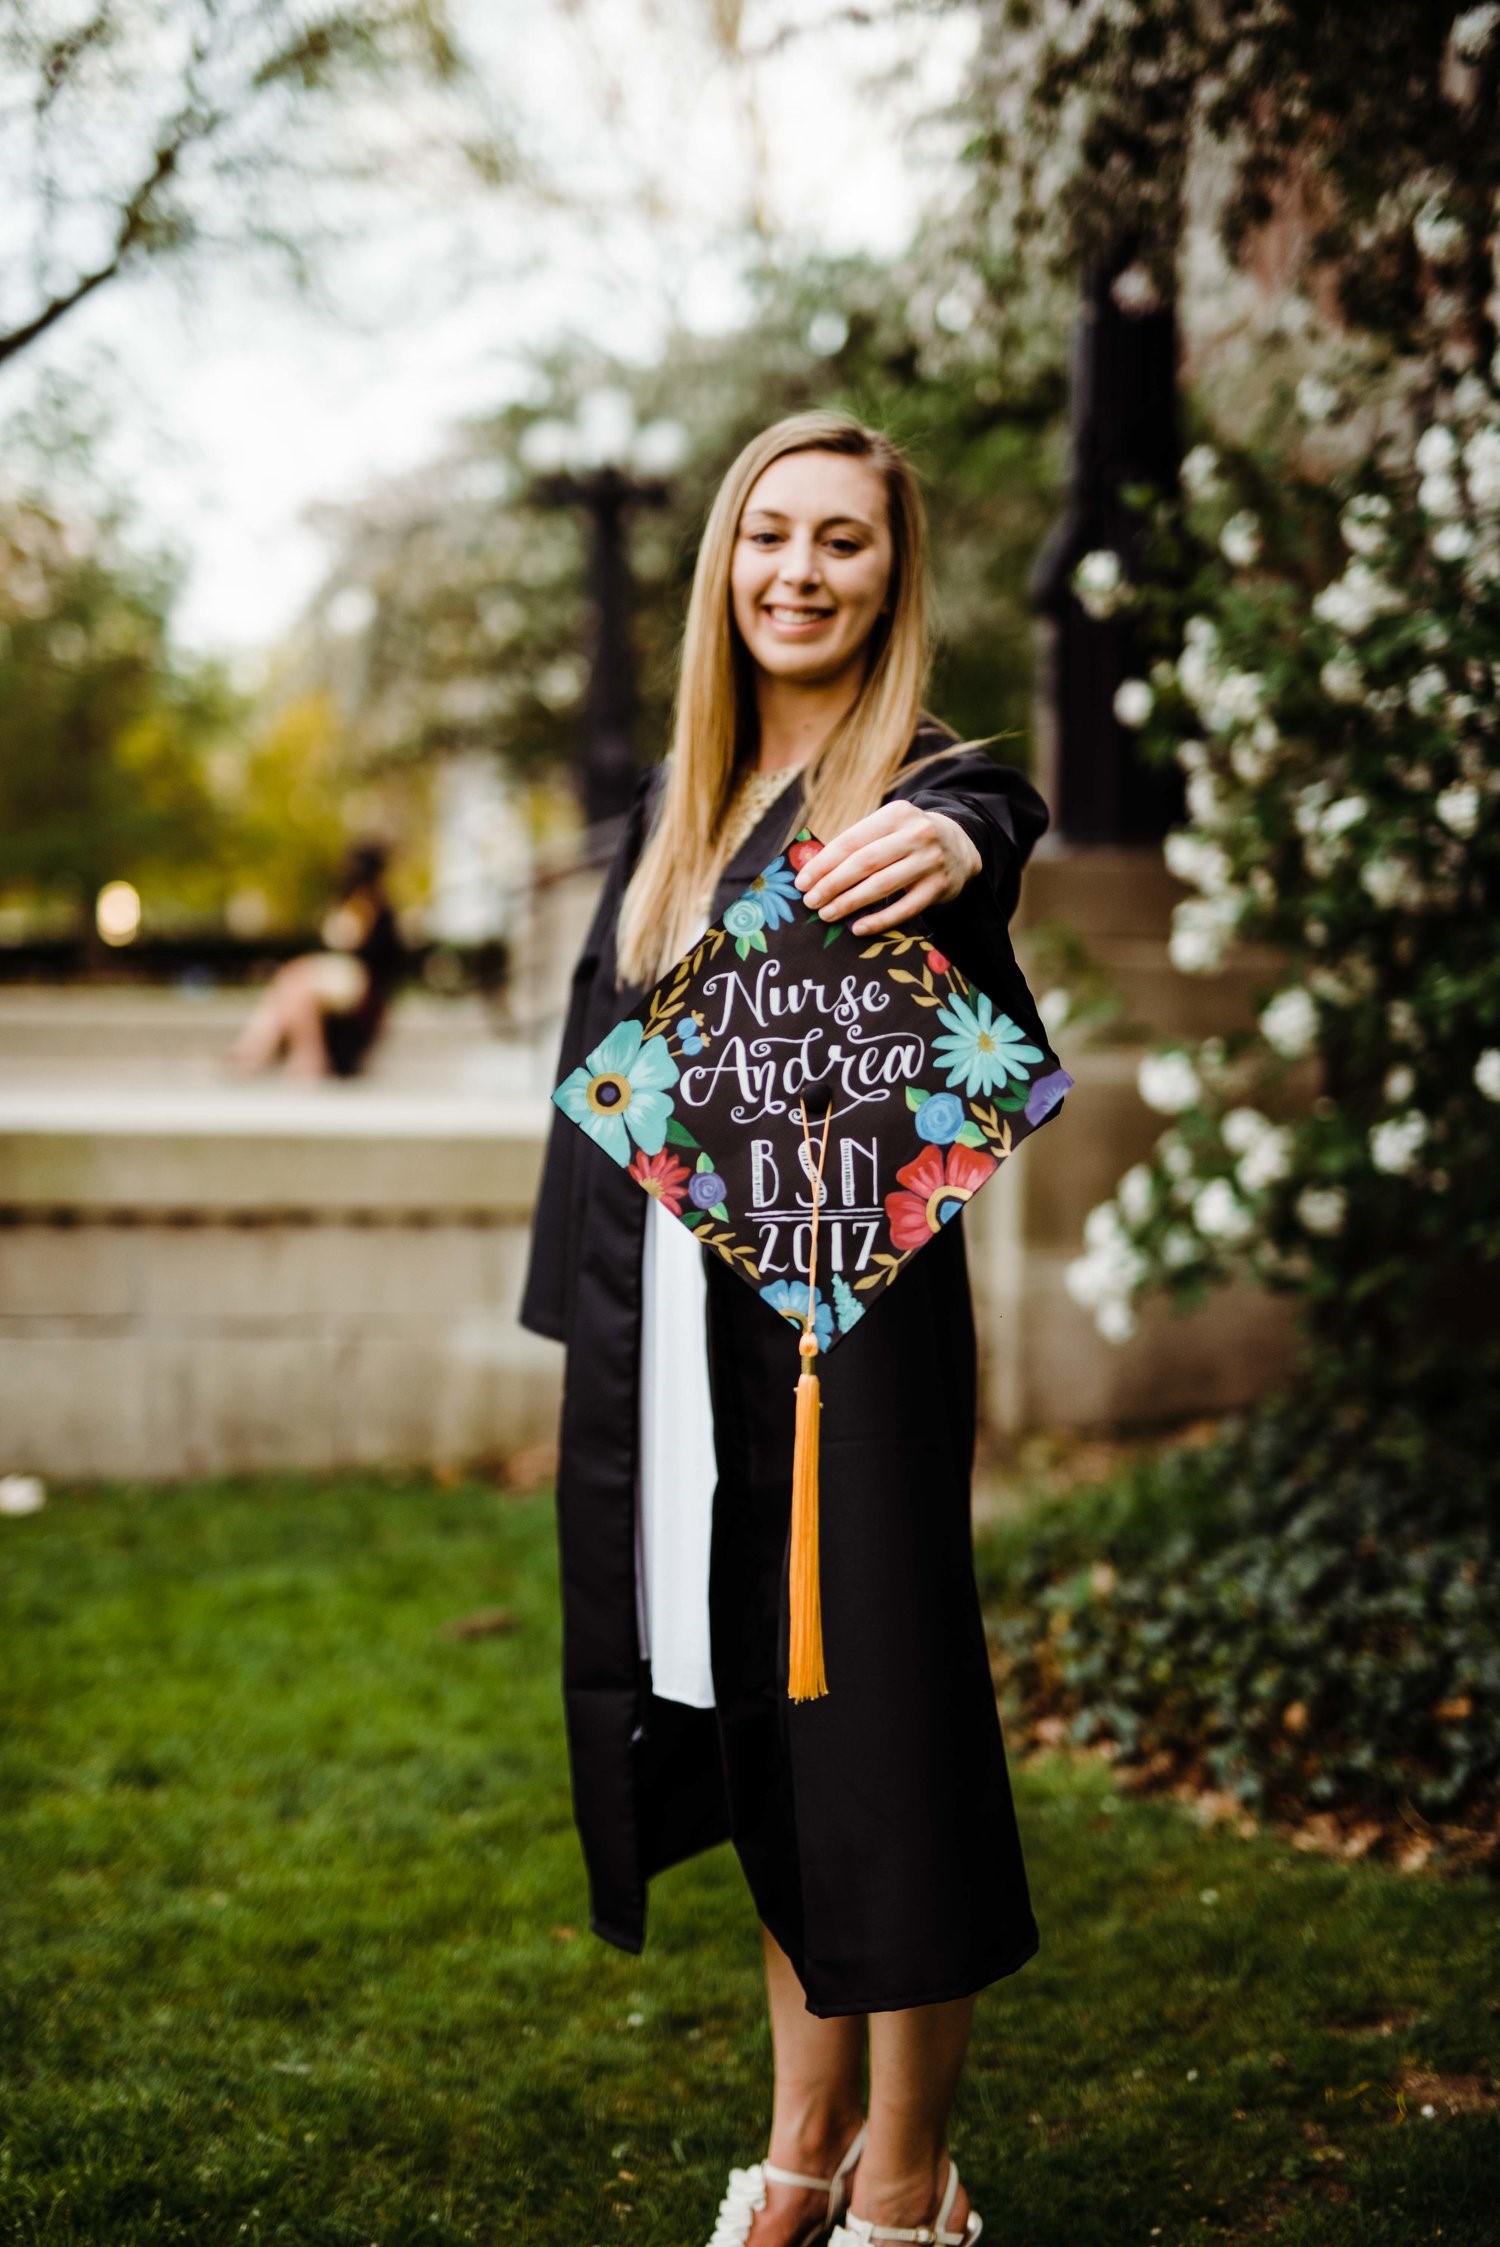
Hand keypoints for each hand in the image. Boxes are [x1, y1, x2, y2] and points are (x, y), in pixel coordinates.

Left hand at [793, 801, 981, 934]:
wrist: (961, 845)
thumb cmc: (908, 839)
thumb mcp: (888, 829)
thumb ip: (857, 844)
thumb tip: (812, 870)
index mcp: (896, 814)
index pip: (851, 840)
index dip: (823, 863)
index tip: (802, 881)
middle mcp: (916, 834)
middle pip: (864, 862)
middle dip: (832, 884)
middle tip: (810, 901)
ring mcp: (930, 861)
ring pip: (882, 885)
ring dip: (849, 902)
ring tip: (826, 914)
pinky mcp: (939, 887)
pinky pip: (904, 908)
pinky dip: (879, 920)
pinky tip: (858, 927)